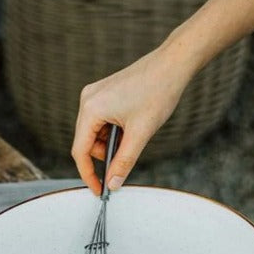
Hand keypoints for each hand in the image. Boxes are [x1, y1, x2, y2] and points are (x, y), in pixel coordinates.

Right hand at [71, 43, 193, 194]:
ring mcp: (94, 95)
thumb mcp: (141, 133)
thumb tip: (113, 184)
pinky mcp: (102, 93)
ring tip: (134, 135)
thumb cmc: (158, 92)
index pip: (80, 151)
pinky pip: (101, 120)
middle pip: (86, 142)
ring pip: (94, 132)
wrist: (172, 64)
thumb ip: (124, 162)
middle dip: (104, 155)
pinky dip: (114, 130)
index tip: (100, 190)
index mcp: (91, 109)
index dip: (89, 174)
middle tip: (126, 157)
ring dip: (111, 142)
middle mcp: (87, 100)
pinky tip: (131, 125)